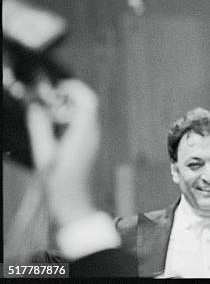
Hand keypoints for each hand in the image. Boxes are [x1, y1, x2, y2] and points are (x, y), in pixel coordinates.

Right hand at [25, 79, 99, 226]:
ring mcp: (92, 141)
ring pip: (84, 115)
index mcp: (84, 133)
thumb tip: (34, 106)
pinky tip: (53, 130)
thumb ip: (39, 127)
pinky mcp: (88, 148)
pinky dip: (68, 121)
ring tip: (46, 114)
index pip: (88, 100)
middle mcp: (92, 135)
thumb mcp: (44, 154)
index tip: (57, 86)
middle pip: (86, 105)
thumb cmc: (60, 184)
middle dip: (67, 97)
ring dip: (66, 109)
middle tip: (47, 99)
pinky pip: (81, 126)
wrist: (74, 205)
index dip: (75, 88)